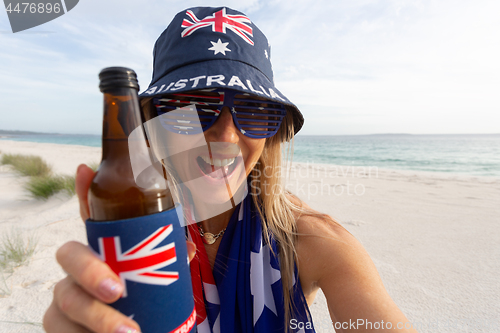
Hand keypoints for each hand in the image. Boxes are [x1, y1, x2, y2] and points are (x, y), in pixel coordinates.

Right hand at [43, 164, 196, 331]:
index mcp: (104, 251)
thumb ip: (169, 261)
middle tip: (118, 290)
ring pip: (64, 297)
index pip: (90, 219)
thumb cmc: (146, 304)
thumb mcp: (159, 280)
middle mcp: (79, 269)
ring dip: (96, 316)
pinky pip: (58, 327)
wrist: (139, 331)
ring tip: (129, 331)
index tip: (86, 170)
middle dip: (89, 270)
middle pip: (69, 255)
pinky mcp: (61, 325)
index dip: (85, 194)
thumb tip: (187, 247)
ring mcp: (66, 296)